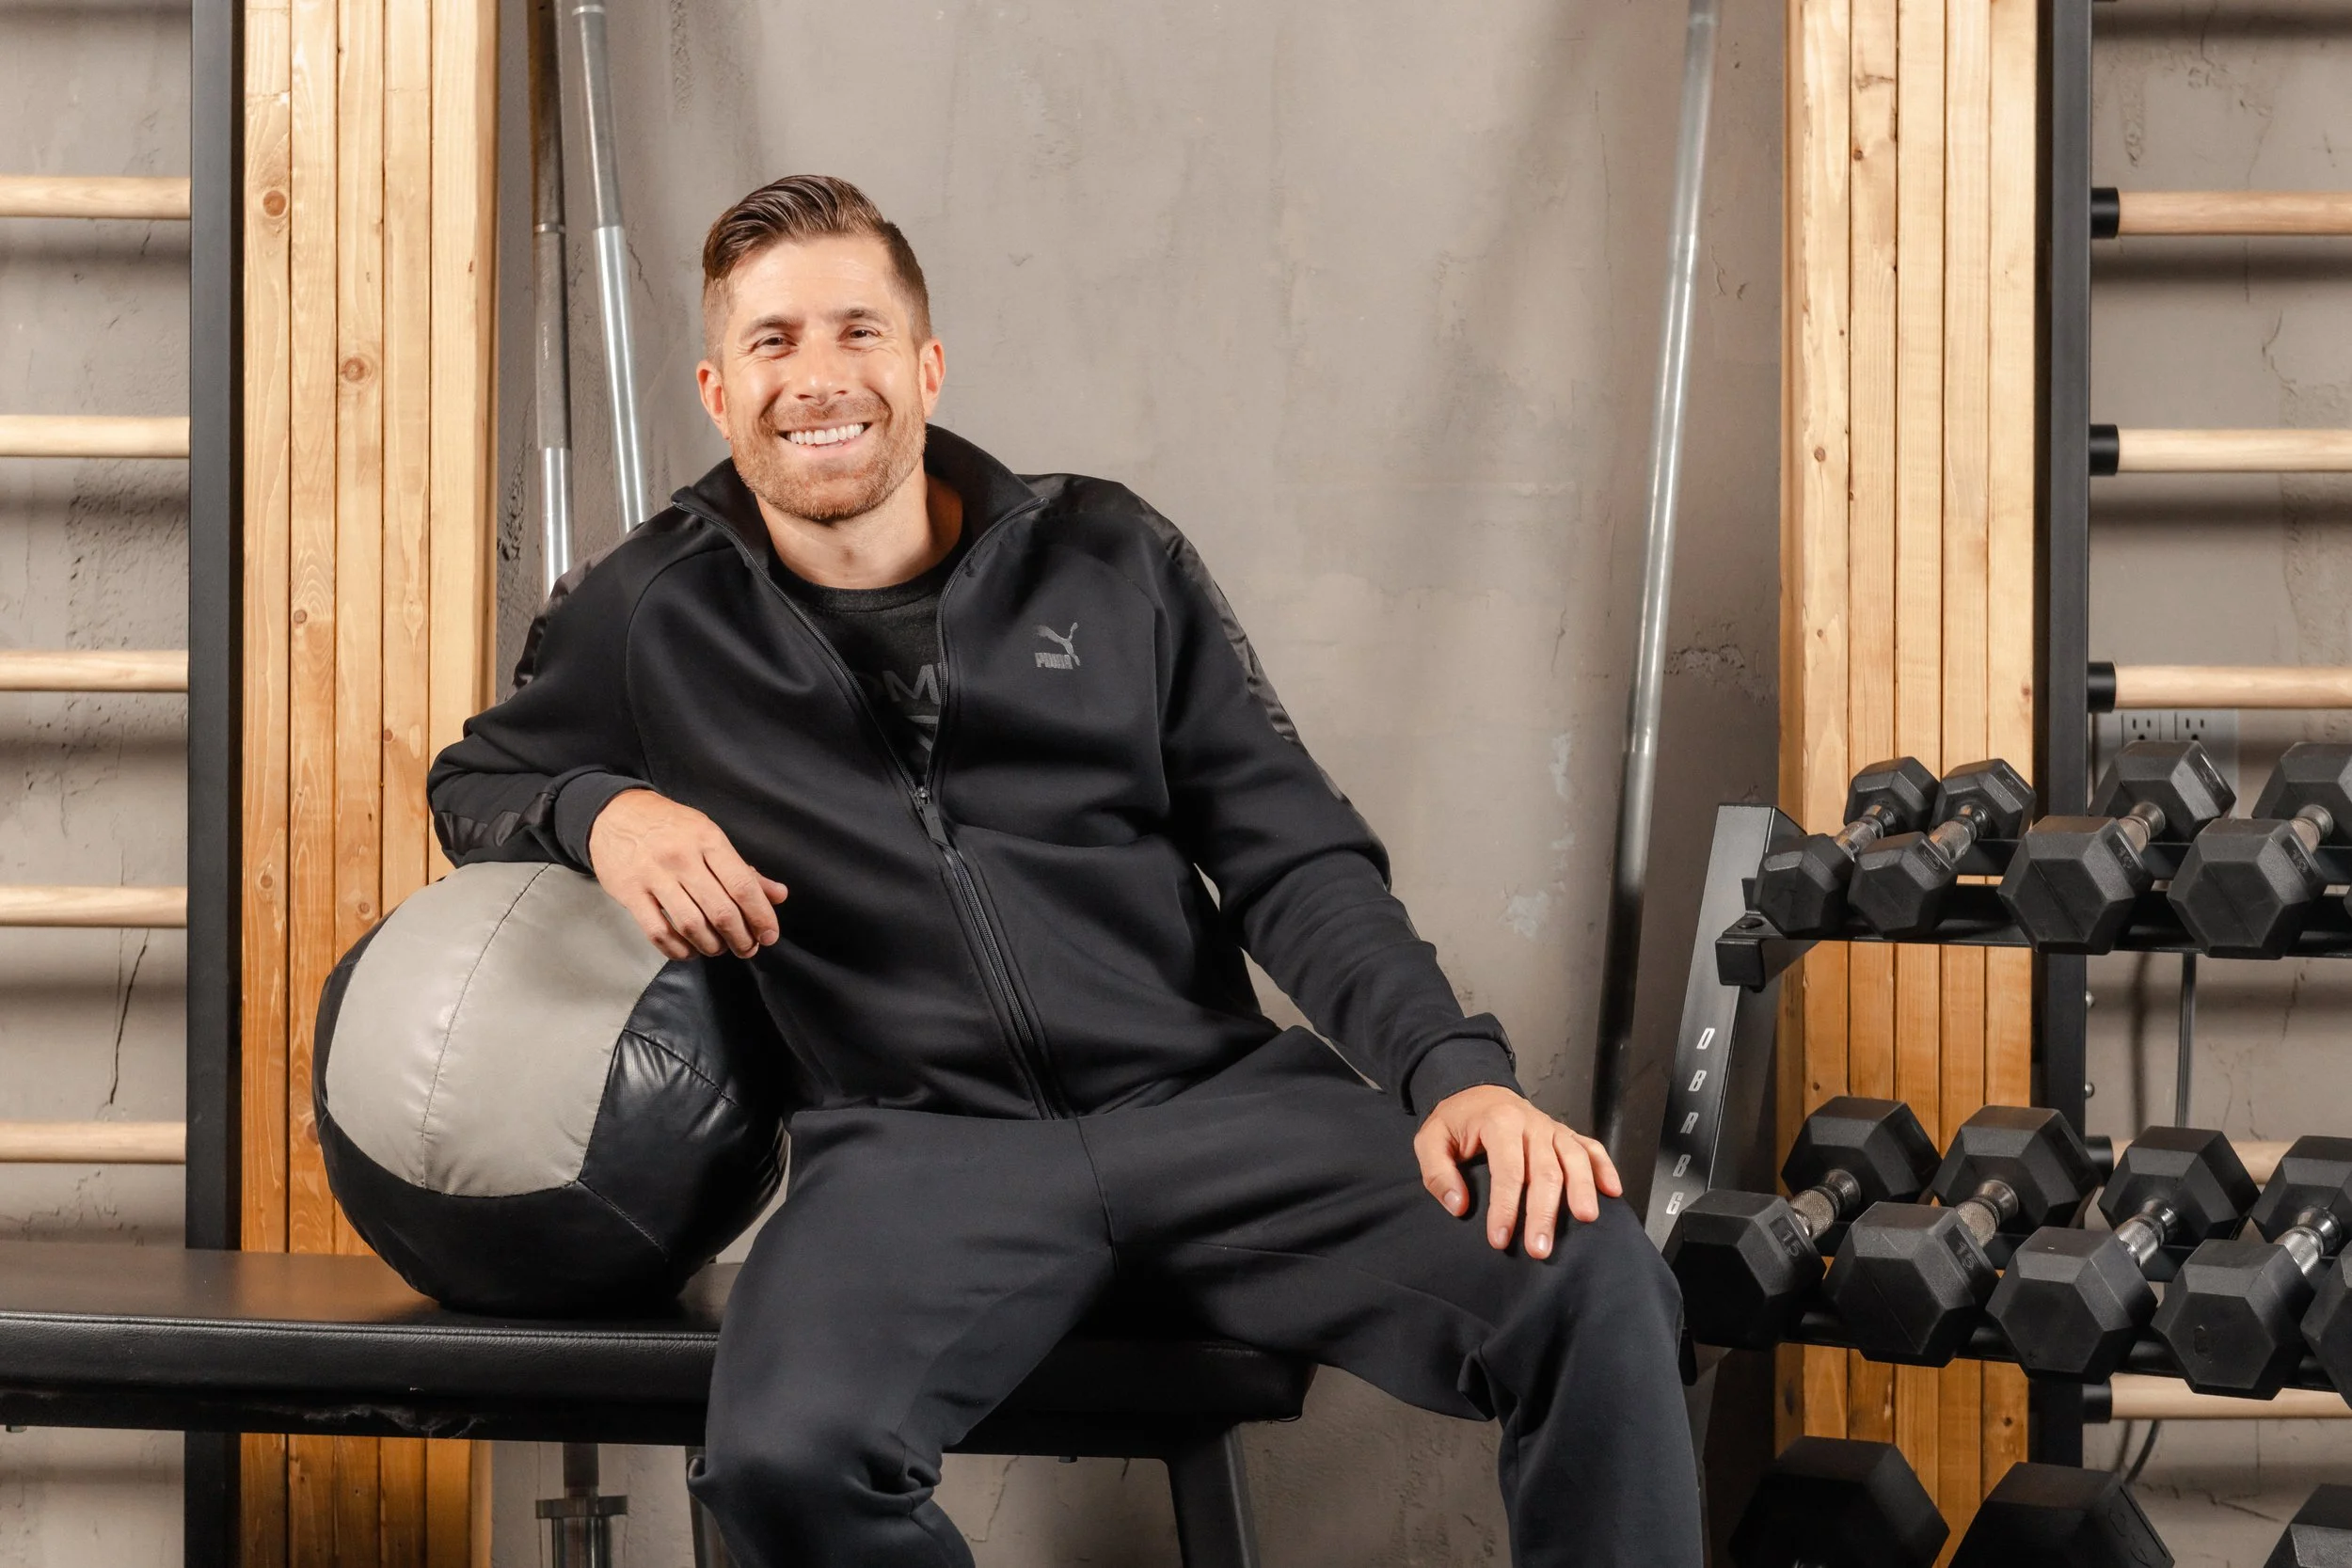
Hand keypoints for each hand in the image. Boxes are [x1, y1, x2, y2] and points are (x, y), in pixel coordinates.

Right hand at [587, 789, 788, 959]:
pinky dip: (678, 949)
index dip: (761, 916)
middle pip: (720, 910)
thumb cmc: (670, 827)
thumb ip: (744, 869)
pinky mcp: (630, 893)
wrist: (615, 814)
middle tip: (747, 948)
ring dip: (712, 946)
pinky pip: (658, 932)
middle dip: (741, 938)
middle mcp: (682, 857)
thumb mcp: (709, 836)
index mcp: (708, 840)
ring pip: (692, 925)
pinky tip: (689, 950)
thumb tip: (779, 895)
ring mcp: (654, 876)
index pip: (742, 885)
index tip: (769, 935)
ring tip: (719, 948)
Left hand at [1414, 1085, 1621, 1258]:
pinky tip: (1613, 1191)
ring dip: (1582, 1190)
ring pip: (1575, 1158)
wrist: (1477, 1091)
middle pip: (1546, 1170)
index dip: (1505, 1206)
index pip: (1508, 1169)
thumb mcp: (1430, 1140)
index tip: (1499, 1239)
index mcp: (1499, 1122)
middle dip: (1544, 1212)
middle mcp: (1532, 1123)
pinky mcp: (1565, 1133)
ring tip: (1586, 1220)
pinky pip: (1591, 1147)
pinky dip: (1605, 1167)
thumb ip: (1438, 1172)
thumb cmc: (1455, 1121)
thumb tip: (1458, 1205)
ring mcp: (1552, 1128)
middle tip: (1540, 1248)